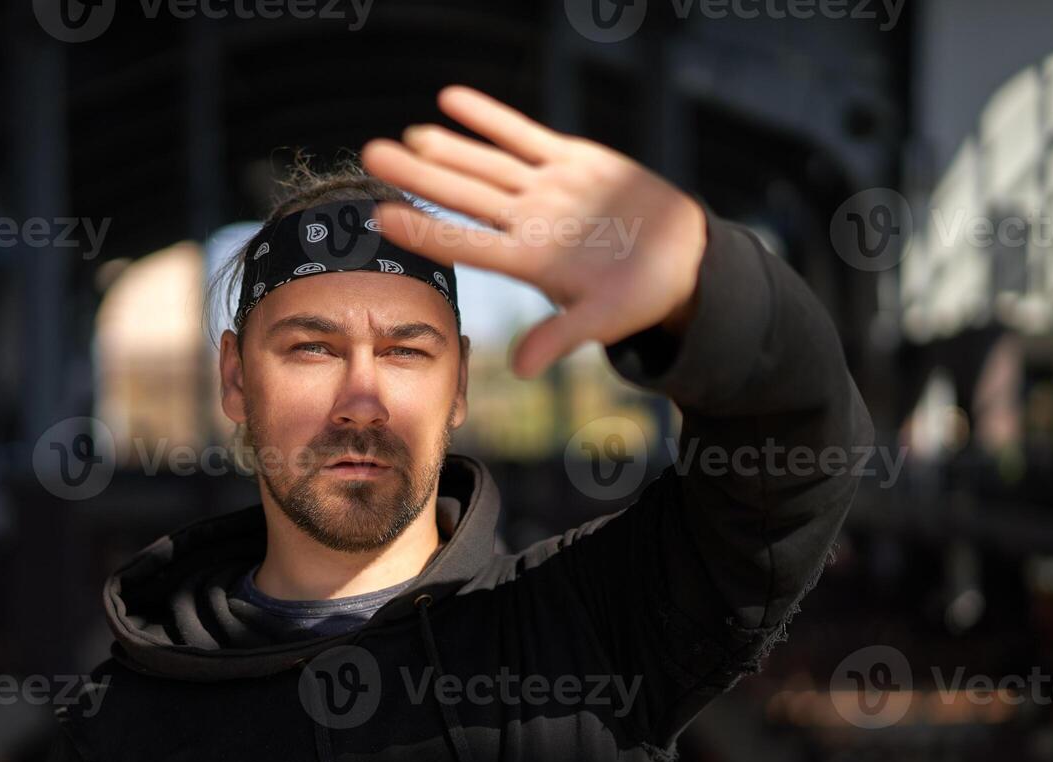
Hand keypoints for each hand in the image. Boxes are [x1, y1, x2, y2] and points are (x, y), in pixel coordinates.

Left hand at [360, 84, 706, 378]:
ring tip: (406, 134)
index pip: (466, 243)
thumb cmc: (642, 295)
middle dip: (418, 177)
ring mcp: (546, 189)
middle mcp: (529, 222)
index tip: (381, 216)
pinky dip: (490, 117)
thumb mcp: (606, 317)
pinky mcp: (571, 160)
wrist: (682, 257)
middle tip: (371, 156)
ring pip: (487, 164)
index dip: (424, 229)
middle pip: (464, 196)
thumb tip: (522, 371)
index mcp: (531, 261)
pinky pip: (524, 135)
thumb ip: (562, 335)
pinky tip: (451, 100)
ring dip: (448, 148)